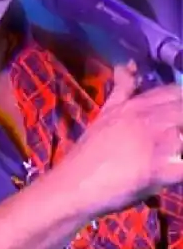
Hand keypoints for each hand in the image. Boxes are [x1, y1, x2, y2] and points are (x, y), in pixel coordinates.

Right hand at [62, 61, 182, 217]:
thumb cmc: (90, 150)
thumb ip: (123, 89)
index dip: (180, 101)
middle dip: (182, 121)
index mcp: (136, 104)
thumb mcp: (106, 113)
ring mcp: (156, 143)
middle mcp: (148, 118)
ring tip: (173, 150)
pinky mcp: (161, 171)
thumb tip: (128, 64)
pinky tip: (176, 167)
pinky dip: (182, 166)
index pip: (175, 92)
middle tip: (175, 136)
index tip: (175, 117)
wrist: (75, 184)